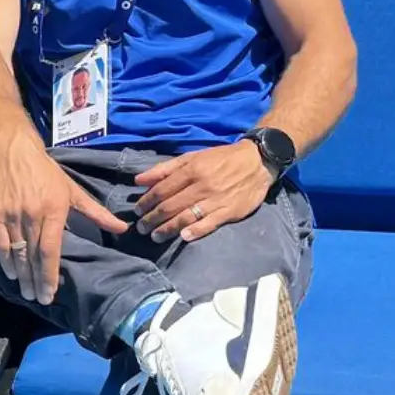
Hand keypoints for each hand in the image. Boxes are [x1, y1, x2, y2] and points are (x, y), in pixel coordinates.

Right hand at [0, 133, 127, 304]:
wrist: (16, 151)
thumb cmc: (48, 173)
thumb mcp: (73, 191)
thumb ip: (96, 213)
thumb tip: (122, 228)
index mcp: (53, 211)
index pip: (51, 250)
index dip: (50, 274)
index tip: (51, 293)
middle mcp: (32, 215)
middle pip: (34, 256)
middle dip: (36, 281)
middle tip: (39, 299)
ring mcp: (12, 214)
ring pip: (16, 252)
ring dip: (21, 275)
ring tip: (26, 292)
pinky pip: (0, 242)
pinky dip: (5, 259)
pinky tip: (11, 273)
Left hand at [133, 141, 271, 243]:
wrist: (257, 161)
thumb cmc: (221, 159)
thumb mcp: (192, 157)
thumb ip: (165, 169)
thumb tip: (139, 180)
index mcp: (192, 170)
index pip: (162, 189)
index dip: (146, 202)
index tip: (137, 211)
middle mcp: (202, 185)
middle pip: (171, 205)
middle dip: (152, 218)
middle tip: (141, 228)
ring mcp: (216, 199)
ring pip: (186, 217)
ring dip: (168, 228)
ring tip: (155, 236)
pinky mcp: (230, 211)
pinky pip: (210, 223)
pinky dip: (196, 231)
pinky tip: (183, 237)